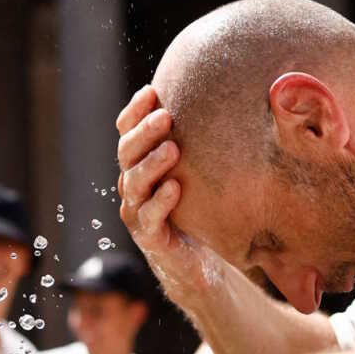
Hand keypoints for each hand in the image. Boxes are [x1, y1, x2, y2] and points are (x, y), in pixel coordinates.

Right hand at [116, 86, 226, 304]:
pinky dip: (160, 202)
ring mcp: (138, 212)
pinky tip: (175, 188)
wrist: (198, 262)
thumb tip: (228, 99)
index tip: (152, 90)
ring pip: (135, 183)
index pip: (127, 132)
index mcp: (139, 165)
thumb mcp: (196, 173)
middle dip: (144, 132)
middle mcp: (133, 186)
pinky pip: (150, 217)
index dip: (134, 112)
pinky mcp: (150, 238)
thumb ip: (198, 144)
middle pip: (127, 153)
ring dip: (152, 164)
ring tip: (172, 149)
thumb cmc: (198, 210)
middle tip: (166, 116)